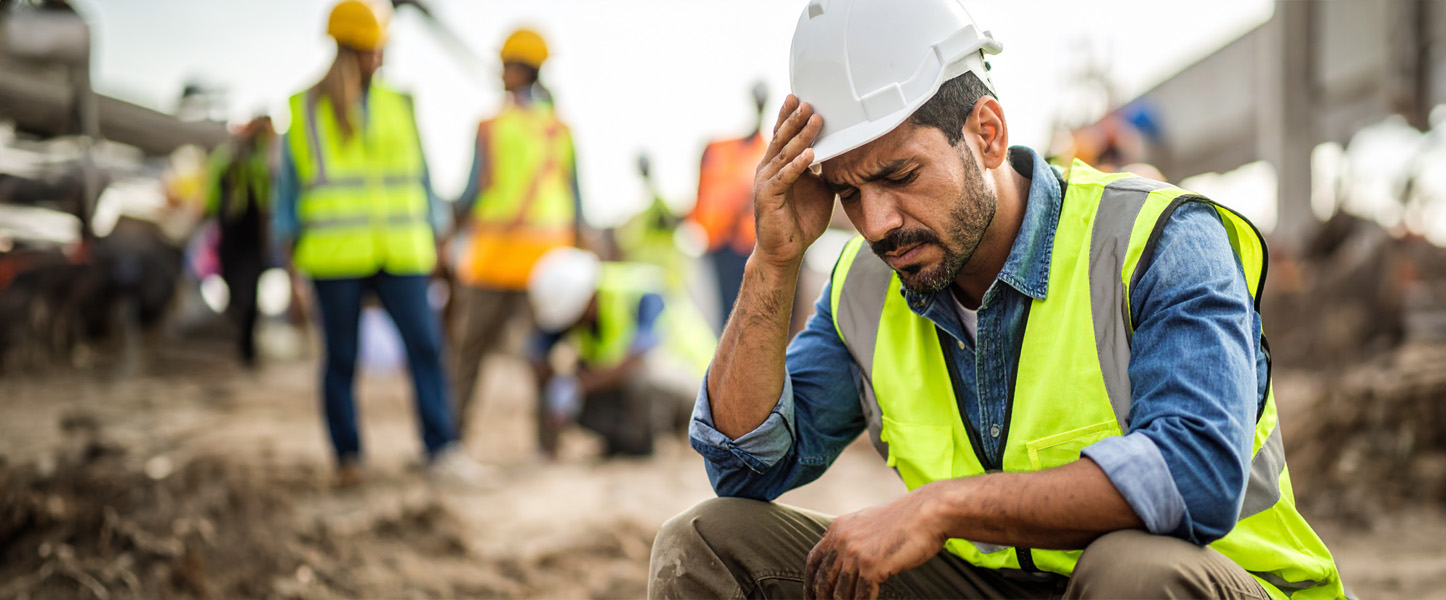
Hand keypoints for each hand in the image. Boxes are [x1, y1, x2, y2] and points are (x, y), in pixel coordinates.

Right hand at [752, 94, 832, 268]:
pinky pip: (784, 178)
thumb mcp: (819, 188)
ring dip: (800, 136)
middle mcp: (767, 169)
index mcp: (777, 165)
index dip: (789, 116)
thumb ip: (825, 169)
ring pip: (784, 154)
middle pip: (782, 138)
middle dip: (795, 118)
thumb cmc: (801, 219)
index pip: (782, 135)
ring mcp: (765, 182)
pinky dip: (797, 166)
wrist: (785, 251)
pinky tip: (810, 155)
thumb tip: (843, 151)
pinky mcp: (768, 198)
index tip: (800, 97)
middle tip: (809, 101)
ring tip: (814, 120)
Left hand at [804, 490, 947, 599]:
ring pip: (840, 592)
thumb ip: (852, 538)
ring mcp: (855, 554)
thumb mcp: (868, 523)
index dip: (810, 582)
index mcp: (838, 528)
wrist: (928, 513)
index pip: (813, 561)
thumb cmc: (905, 520)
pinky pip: (861, 596)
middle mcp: (841, 540)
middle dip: (821, 598)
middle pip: (823, 580)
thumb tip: (845, 561)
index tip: (812, 595)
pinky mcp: (872, 566)